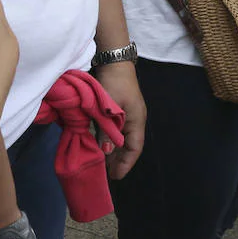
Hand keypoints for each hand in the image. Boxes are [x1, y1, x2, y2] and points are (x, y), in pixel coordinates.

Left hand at [93, 61, 145, 179]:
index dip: (126, 163)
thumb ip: (107, 130)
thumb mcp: (110, 108)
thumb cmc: (115, 83)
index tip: (116, 176)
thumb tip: (105, 151)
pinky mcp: (119, 110)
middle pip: (129, 146)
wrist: (114, 61)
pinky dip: (109, 140)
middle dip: (119, 161)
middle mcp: (134, 120)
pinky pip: (116, 131)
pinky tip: (101, 146)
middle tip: (108, 174)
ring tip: (104, 165)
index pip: (134, 148)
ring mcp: (127, 115)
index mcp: (137, 120)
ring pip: (122, 139)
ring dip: (113, 151)